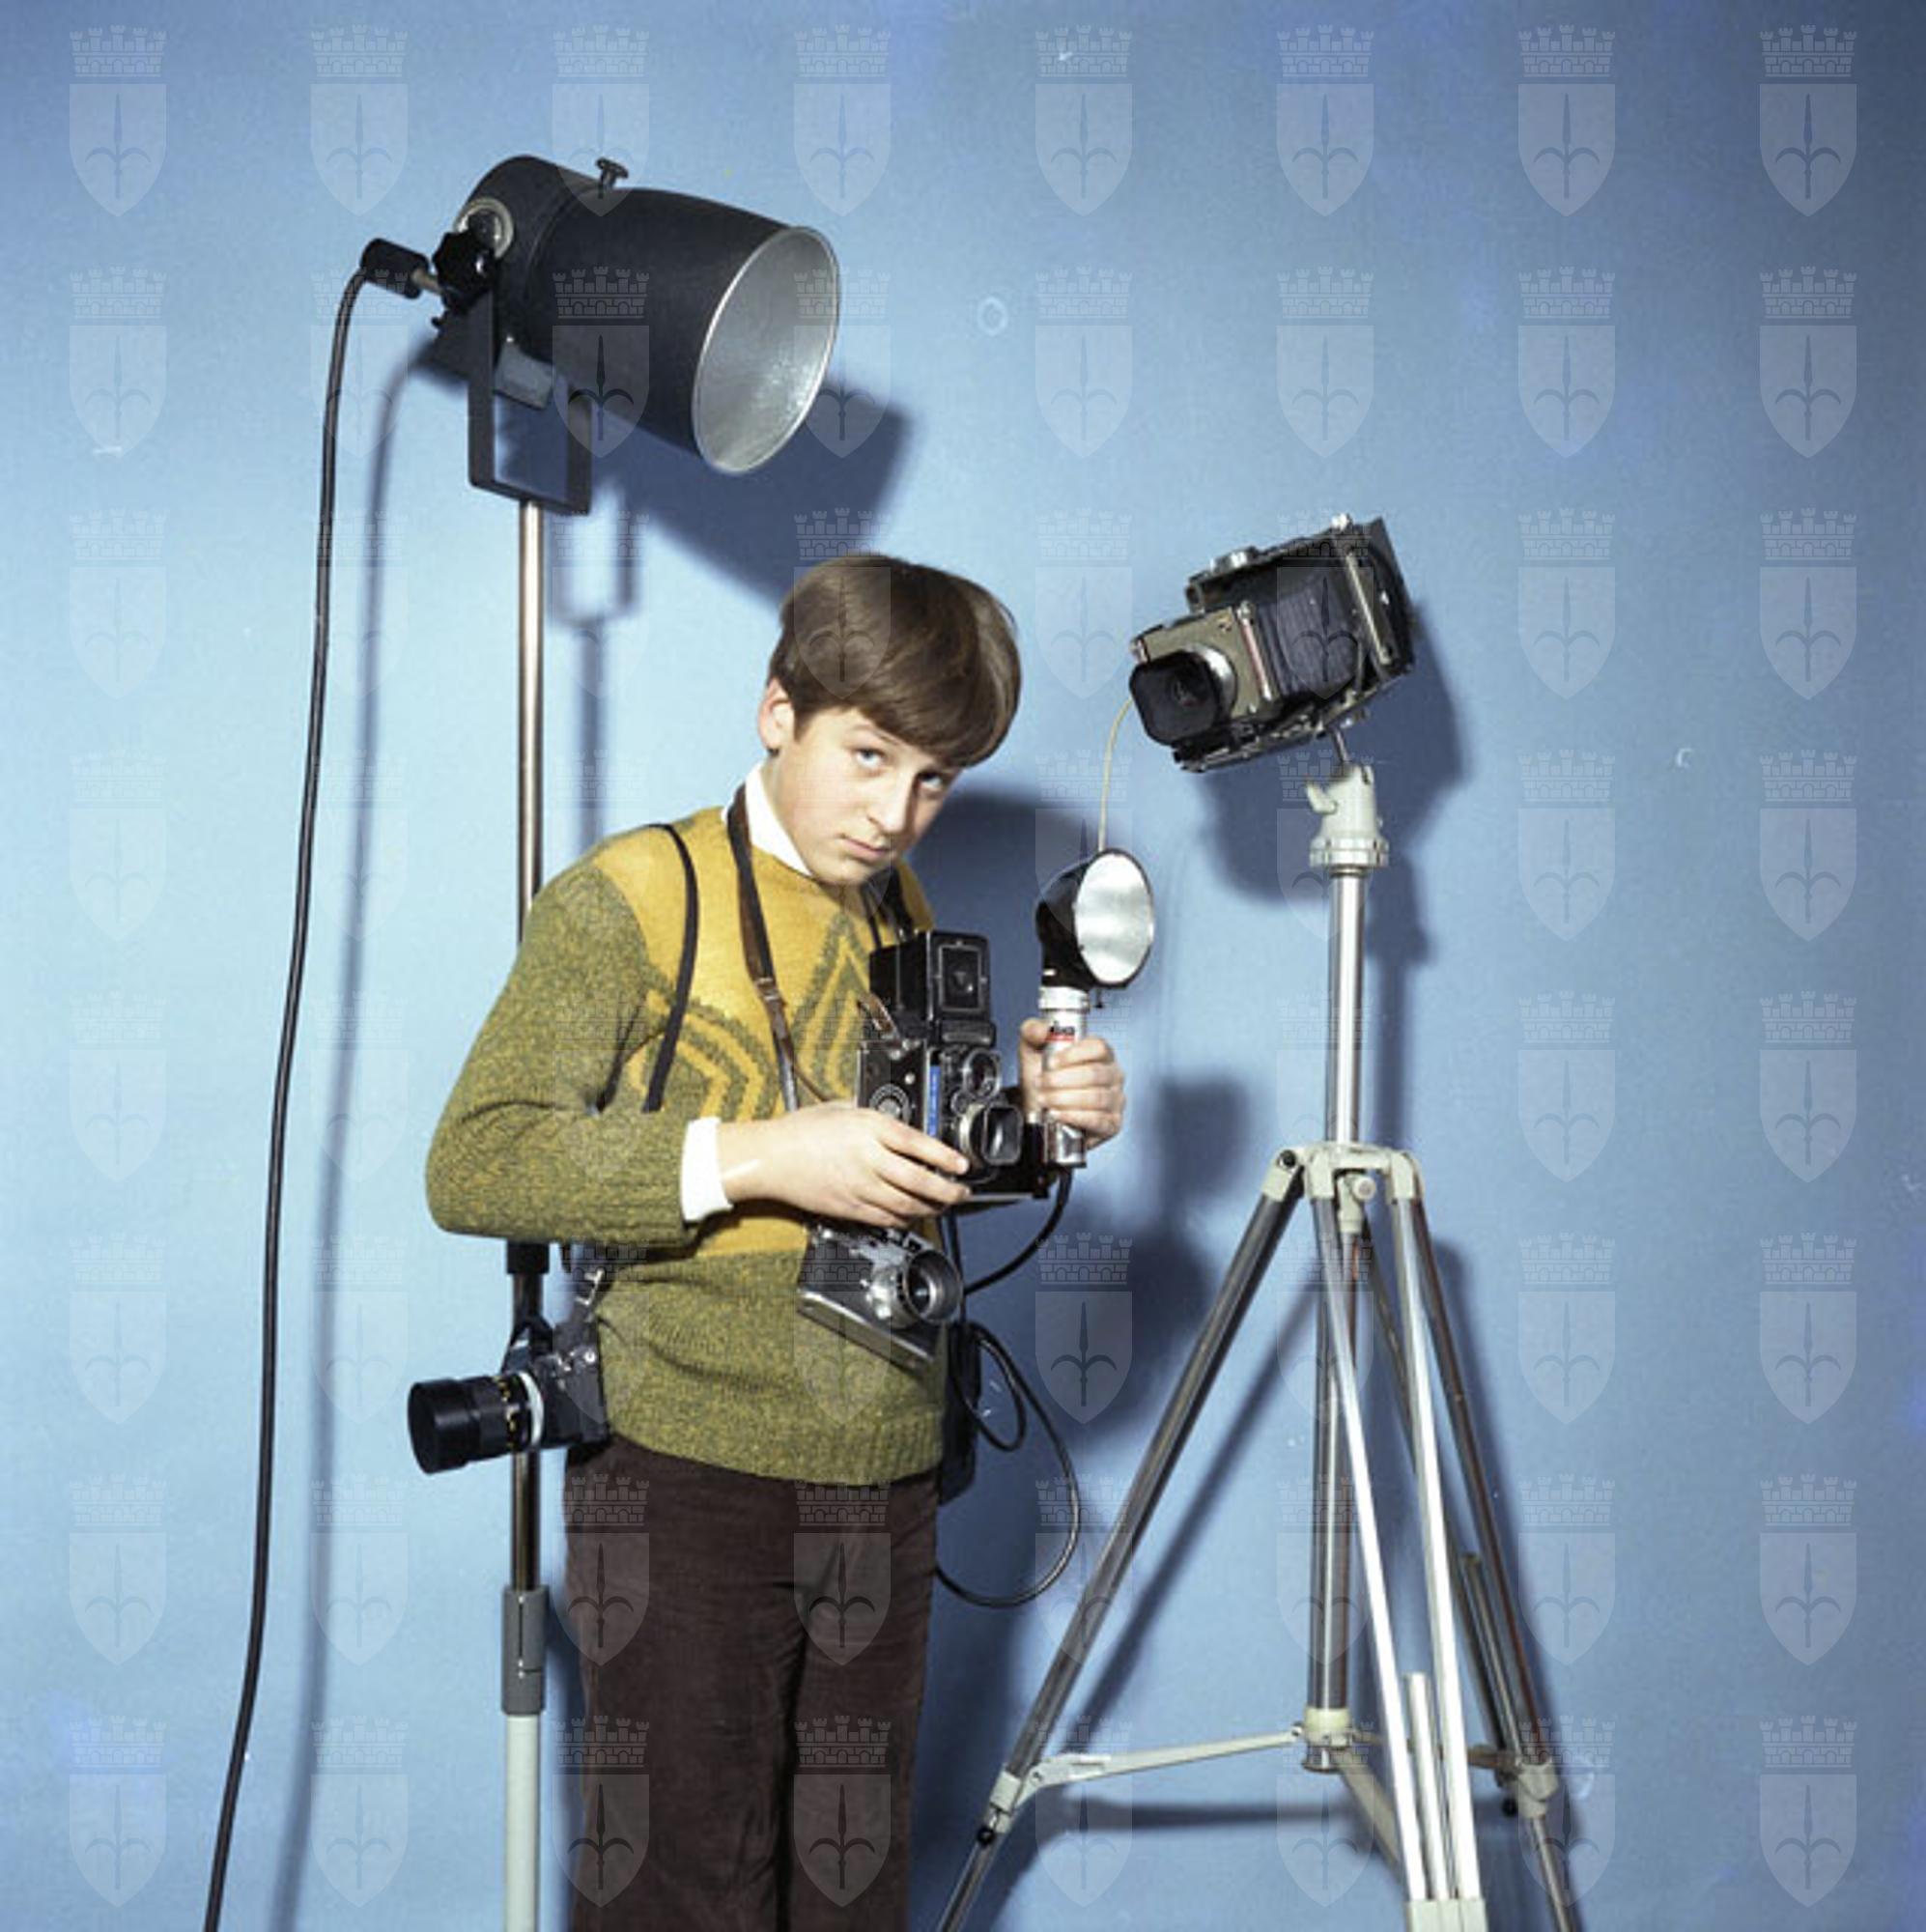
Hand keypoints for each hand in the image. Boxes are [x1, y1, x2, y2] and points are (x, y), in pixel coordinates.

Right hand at [715, 1102, 973, 1229]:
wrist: (771, 1158)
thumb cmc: (800, 1131)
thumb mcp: (841, 1108)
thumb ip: (872, 1115)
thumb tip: (897, 1118)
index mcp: (868, 1129)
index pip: (916, 1144)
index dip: (944, 1156)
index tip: (962, 1164)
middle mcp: (868, 1160)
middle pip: (919, 1181)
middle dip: (948, 1190)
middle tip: (962, 1191)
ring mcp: (860, 1187)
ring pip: (907, 1204)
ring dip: (932, 1207)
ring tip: (945, 1204)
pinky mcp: (850, 1208)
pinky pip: (887, 1218)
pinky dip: (906, 1217)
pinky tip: (914, 1213)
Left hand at [1015, 1019, 1125, 1149]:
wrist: (1037, 1109)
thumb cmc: (1043, 1079)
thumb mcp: (1032, 1050)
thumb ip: (1033, 1031)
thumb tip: (1043, 1030)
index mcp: (1100, 1053)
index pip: (1098, 1047)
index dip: (1073, 1055)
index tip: (1051, 1062)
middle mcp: (1112, 1075)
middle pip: (1094, 1074)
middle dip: (1062, 1080)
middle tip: (1042, 1083)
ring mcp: (1115, 1100)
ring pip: (1095, 1097)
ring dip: (1064, 1099)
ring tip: (1045, 1099)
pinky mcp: (1111, 1124)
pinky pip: (1097, 1120)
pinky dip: (1074, 1117)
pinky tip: (1057, 1114)